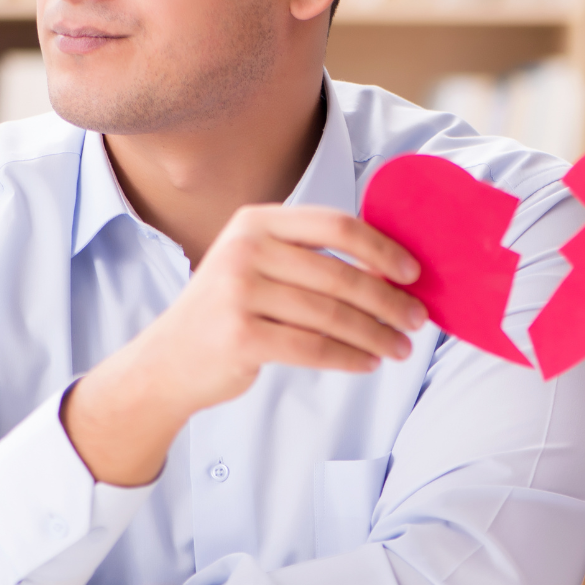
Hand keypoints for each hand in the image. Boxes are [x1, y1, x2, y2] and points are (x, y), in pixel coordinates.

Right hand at [62, 205, 425, 485]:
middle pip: (338, 274)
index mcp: (255, 222)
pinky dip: (348, 357)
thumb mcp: (256, 266)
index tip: (412, 272)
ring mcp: (238, 292)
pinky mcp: (239, 336)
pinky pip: (312, 347)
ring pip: (330, 315)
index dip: (380, 248)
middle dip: (388, 300)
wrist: (167, 362)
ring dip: (375, 334)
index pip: (334, 225)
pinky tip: (367, 362)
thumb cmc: (227, 313)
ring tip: (400, 347)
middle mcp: (244, 250)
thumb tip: (389, 271)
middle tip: (417, 319)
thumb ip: (308, 259)